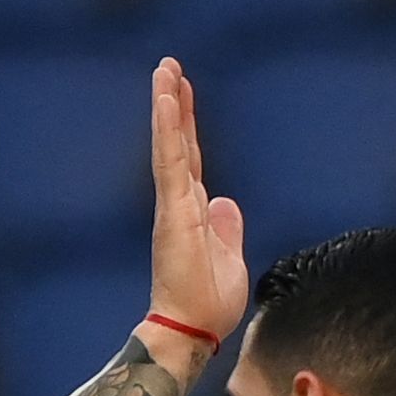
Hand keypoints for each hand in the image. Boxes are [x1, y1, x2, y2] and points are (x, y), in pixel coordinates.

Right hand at [145, 57, 247, 368]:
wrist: (192, 329)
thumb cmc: (209, 304)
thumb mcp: (230, 258)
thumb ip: (227, 228)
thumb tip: (225, 202)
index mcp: (195, 213)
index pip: (191, 159)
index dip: (187, 126)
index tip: (184, 92)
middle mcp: (180, 203)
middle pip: (178, 143)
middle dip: (174, 105)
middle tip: (169, 67)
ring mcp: (174, 204)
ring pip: (171, 144)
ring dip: (167, 105)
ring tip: (165, 69)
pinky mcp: (173, 209)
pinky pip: (170, 160)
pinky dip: (167, 128)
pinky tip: (165, 98)